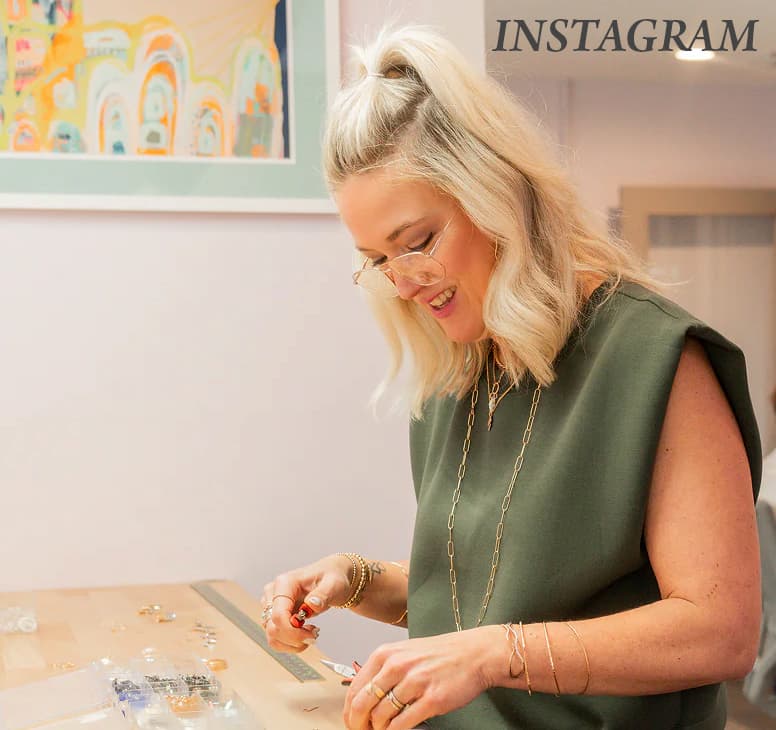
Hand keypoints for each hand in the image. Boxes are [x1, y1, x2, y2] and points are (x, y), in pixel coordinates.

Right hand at [260, 554, 353, 652]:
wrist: (331, 578)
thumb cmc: (332, 578)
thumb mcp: (334, 584)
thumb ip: (323, 594)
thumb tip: (312, 604)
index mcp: (284, 583)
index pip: (278, 615)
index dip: (292, 631)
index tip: (312, 634)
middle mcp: (273, 593)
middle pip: (273, 628)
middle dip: (294, 638)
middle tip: (314, 634)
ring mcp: (271, 605)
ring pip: (272, 636)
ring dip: (291, 643)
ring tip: (310, 635)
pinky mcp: (274, 615)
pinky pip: (276, 637)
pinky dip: (290, 643)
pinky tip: (304, 634)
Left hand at [343, 626, 502, 729]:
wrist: (473, 654)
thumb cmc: (440, 654)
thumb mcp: (404, 653)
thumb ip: (383, 671)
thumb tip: (362, 696)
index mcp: (386, 654)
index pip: (355, 688)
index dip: (350, 711)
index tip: (352, 721)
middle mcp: (397, 666)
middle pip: (363, 704)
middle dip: (358, 724)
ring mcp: (414, 683)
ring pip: (381, 716)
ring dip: (379, 729)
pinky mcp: (431, 700)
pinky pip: (402, 724)